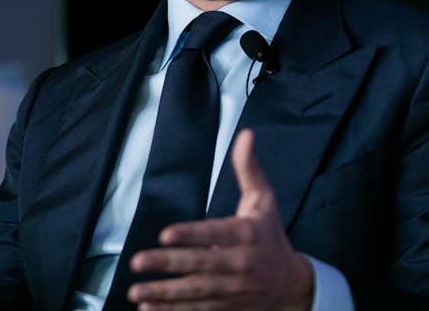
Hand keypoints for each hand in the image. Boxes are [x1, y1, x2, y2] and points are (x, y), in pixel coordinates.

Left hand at [127, 129, 313, 309]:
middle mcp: (240, 263)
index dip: (191, 235)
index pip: (215, 233)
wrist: (291, 284)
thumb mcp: (264, 200)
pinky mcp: (226, 307)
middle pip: (200, 265)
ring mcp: (232, 289)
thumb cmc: (270, 235)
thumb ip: (249, 168)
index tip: (166, 234)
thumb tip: (246, 135)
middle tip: (138, 261)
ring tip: (136, 291)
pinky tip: (149, 309)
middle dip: (167, 264)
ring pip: (195, 292)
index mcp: (247, 234)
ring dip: (164, 294)